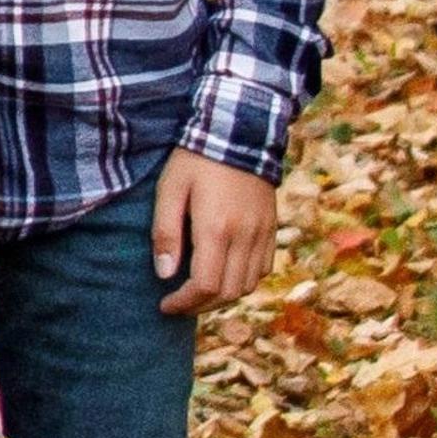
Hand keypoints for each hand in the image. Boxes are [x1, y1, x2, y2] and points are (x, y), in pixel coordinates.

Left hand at [152, 149, 277, 314]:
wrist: (239, 131)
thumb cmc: (196, 159)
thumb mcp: (170, 189)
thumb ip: (166, 233)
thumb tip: (164, 274)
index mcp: (216, 228)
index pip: (204, 285)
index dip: (184, 303)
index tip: (165, 305)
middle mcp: (244, 236)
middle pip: (227, 292)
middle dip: (200, 306)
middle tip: (179, 304)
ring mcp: (262, 233)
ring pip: (248, 285)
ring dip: (222, 297)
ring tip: (199, 294)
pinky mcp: (272, 228)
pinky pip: (263, 269)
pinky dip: (244, 282)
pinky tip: (225, 276)